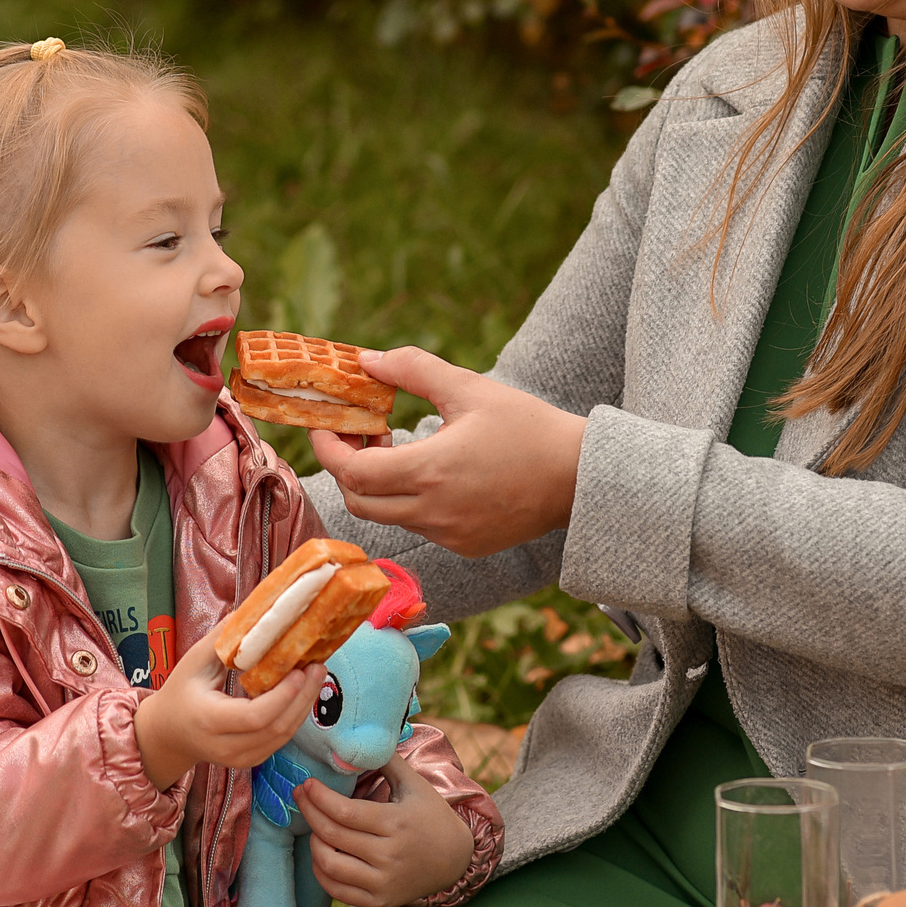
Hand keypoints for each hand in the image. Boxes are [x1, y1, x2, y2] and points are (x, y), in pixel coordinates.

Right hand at [134, 636, 319, 789]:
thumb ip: (222, 639)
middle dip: (302, 697)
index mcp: (208, 720)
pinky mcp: (250, 761)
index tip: (298, 669)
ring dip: (303, 705)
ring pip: (283, 737)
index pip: (254, 716)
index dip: (282, 696)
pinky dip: (294, 715)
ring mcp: (239, 759)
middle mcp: (225, 746)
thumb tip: (252, 611)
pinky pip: (279, 740)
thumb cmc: (180, 692)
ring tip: (315, 674)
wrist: (168, 733)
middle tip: (317, 666)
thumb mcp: (193, 662)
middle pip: (275, 728)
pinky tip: (302, 692)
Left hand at [299, 756, 475, 906]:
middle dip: (309, 812)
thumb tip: (358, 737)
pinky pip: (337, 890)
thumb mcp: (415, 784)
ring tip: (314, 826)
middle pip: (332, 834)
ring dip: (314, 843)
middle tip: (300, 797)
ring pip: (330, 864)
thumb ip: (386, 760)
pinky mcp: (379, 901)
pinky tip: (321, 853)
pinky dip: (322, 871)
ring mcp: (383, 881)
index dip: (319, 797)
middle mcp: (389, 855)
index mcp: (396, 823)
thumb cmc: (431, 816)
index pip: (344, 811)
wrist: (455, 860)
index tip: (307, 784)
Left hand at [307, 348, 584, 557]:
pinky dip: (408, 501)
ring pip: (388, 516)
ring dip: (378, 484)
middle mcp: (433, 511)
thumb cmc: (527, 427)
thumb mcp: (469, 388)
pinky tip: (431, 472)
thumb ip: (413, 370)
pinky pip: (419, 527)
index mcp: (429, 471)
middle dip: (346, 468)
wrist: (581, 477)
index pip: (352, 472)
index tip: (325, 425)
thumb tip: (367, 360)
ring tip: (398, 447)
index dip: (328, 449)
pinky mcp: (465, 546)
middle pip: (358, 502)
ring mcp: (449, 535)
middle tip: (359, 434)